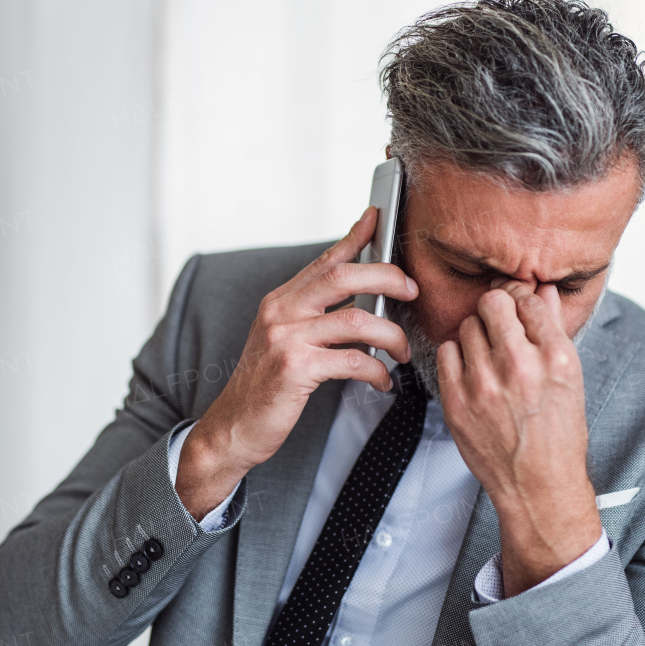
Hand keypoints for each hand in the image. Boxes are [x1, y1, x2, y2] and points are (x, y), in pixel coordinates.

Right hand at [176, 207, 417, 518]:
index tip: (378, 218)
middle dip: (385, 277)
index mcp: (280, 302)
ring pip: (356, 320)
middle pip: (342, 276)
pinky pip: (352, 361)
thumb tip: (362, 304)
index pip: (324, 260)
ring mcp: (285, 339)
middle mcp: (280, 313)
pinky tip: (383, 382)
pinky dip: (376, 371)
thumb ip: (313, 318)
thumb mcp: (283, 342)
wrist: (233, 427)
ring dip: (390, 335)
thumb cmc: (265, 388)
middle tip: (412, 290)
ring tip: (402, 351)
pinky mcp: (295, 369)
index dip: (354, 236)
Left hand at [437, 278, 601, 595]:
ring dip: (477, 333)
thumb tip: (543, 290)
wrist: (538, 486)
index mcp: (555, 358)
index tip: (517, 306)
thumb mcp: (570, 378)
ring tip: (489, 355)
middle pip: (492, 303)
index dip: (521, 298)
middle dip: (496, 309)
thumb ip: (553, 328)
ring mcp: (484, 384)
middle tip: (499, 325)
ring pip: (467, 325)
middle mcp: (519, 367)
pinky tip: (472, 370)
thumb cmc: (558, 435)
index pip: (528, 299)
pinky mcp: (457, 401)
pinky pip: (447, 351)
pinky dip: (457, 355)